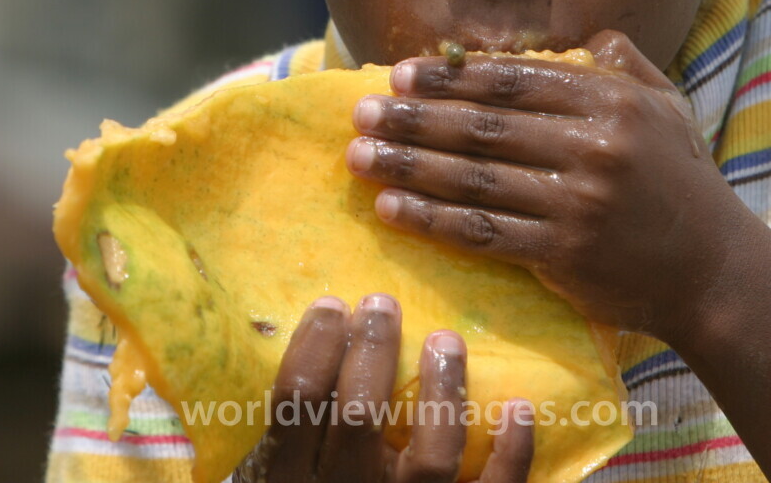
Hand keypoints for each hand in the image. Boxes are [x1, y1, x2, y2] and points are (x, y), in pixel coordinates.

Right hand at [238, 294, 533, 482]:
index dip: (316, 344)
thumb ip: (264, 449)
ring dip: (442, 389)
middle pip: (358, 413)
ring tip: (446, 340)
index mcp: (289, 482)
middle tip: (383, 304)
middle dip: (373, 348)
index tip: (333, 304)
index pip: (296, 401)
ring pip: (432, 455)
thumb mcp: (262, 482)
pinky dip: (512, 454)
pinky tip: (518, 408)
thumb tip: (253, 383)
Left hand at [346, 30, 745, 339]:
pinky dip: (431, 219)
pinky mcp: (563, 254)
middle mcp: (593, 147)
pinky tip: (391, 208)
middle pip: (483, 128)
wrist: (712, 269)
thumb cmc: (679, 179)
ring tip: (359, 156)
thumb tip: (575, 38)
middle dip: (414, 118)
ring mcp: (577, 204)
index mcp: (610, 102)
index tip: (400, 74)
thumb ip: (619, 62)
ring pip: (474, 179)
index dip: (451, 78)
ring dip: (408, 166)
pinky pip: (483, 232)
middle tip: (362, 111)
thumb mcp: (665, 104)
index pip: (513, 82)